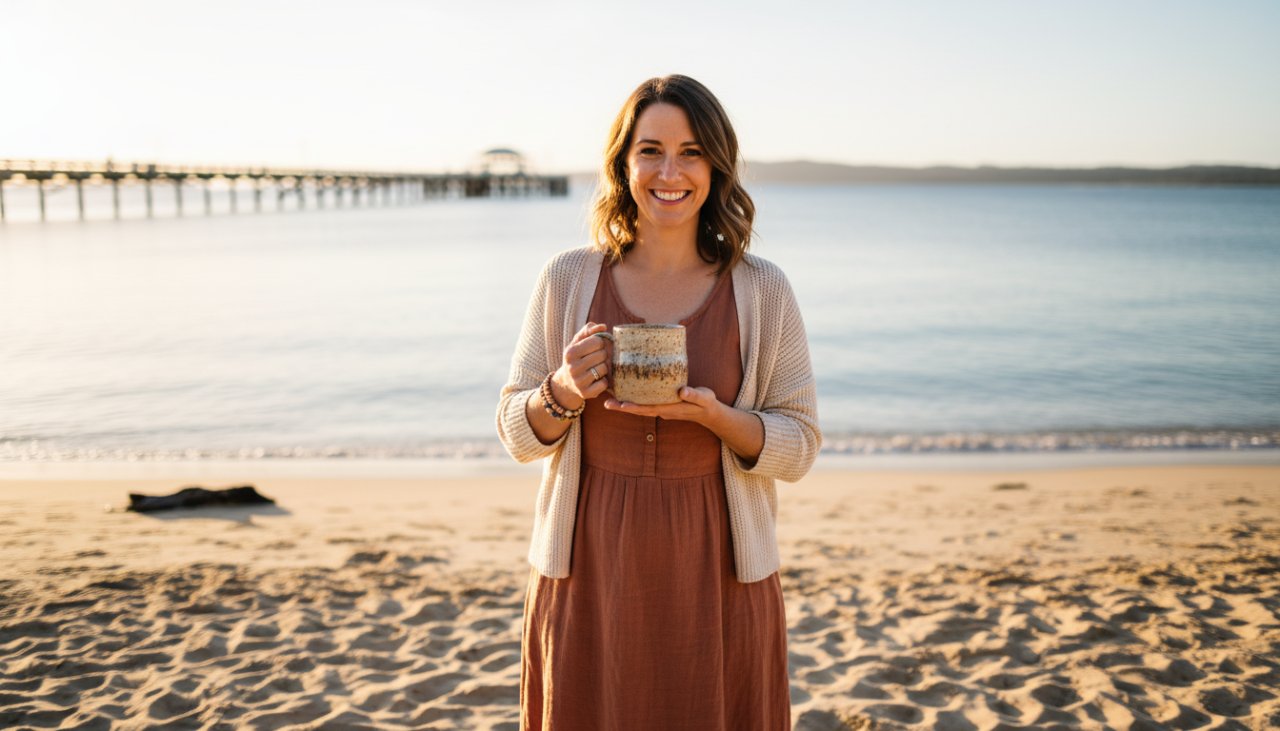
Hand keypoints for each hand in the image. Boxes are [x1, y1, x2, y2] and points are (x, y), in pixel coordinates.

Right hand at [551, 322, 610, 408]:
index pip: (597, 341)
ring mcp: (578, 381)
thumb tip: (602, 327)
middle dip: (603, 355)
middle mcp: (572, 367)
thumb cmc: (576, 357)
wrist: (566, 382)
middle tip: (596, 359)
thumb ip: (588, 330)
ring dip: (603, 368)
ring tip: (596, 368)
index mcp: (570, 352)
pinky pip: (604, 384)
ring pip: (604, 369)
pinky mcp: (585, 393)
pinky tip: (597, 380)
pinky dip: (603, 381)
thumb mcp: (577, 342)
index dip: (600, 343)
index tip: (595, 347)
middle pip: (602, 355)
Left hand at [603, 386, 723, 426]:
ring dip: (624, 404)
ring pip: (639, 407)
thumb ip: (694, 395)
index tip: (621, 405)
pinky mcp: (660, 404)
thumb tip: (683, 391)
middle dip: (622, 407)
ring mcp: (660, 408)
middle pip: (638, 410)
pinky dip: (632, 399)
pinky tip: (624, 392)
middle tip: (605, 403)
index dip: (634, 407)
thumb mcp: (704, 398)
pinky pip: (643, 403)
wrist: (708, 413)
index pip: (648, 409)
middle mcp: (661, 410)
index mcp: (669, 409)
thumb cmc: (706, 404)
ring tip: (608, 398)